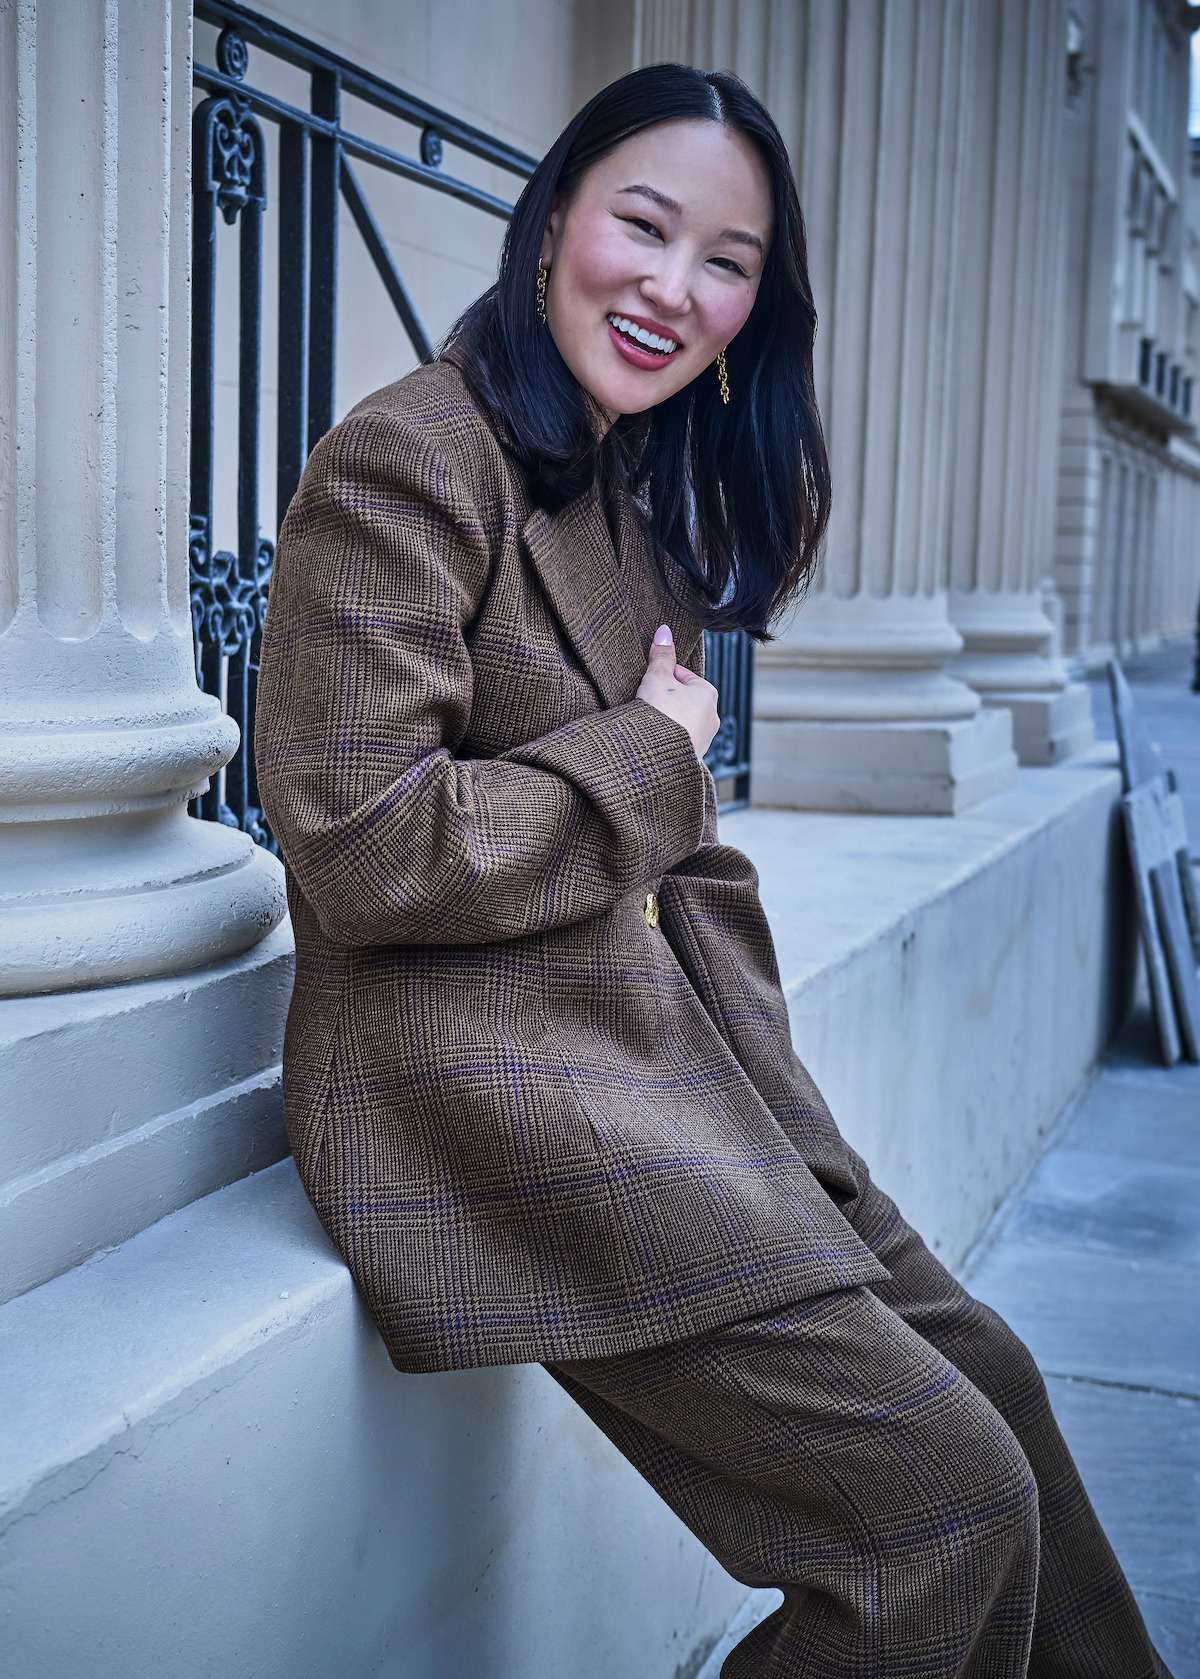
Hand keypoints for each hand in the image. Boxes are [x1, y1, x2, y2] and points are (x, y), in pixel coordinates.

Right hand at [636, 625, 719, 761]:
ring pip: (681, 722)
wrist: (656, 757)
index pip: (682, 675)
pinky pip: (677, 742)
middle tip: (645, 701)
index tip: (647, 682)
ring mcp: (703, 740)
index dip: (661, 676)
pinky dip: (666, 739)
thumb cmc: (660, 714)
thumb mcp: (656, 677)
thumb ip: (661, 654)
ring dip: (666, 720)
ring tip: (647, 722)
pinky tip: (651, 739)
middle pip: (682, 699)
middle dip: (665, 699)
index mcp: (708, 694)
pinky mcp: (691, 758)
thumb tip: (664, 630)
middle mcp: (712, 717)